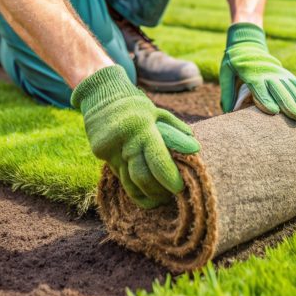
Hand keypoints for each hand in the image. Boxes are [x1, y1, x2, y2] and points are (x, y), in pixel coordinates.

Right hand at [72, 65, 199, 207]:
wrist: (101, 96)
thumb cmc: (135, 106)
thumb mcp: (156, 112)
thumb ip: (175, 130)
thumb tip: (195, 148)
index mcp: (141, 125)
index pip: (157, 158)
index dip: (169, 177)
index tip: (180, 188)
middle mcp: (123, 138)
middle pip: (142, 175)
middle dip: (159, 190)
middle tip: (172, 195)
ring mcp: (109, 148)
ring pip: (129, 181)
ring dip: (146, 194)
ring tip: (161, 199)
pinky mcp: (100, 154)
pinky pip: (120, 177)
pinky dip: (133, 189)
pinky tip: (144, 195)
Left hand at [219, 23, 295, 119]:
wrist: (247, 44)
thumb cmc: (234, 62)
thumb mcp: (225, 72)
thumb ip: (227, 91)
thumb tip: (228, 112)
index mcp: (251, 74)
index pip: (259, 88)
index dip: (266, 99)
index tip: (275, 111)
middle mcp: (268, 74)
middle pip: (279, 90)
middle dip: (289, 104)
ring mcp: (279, 74)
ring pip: (291, 88)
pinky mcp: (285, 74)